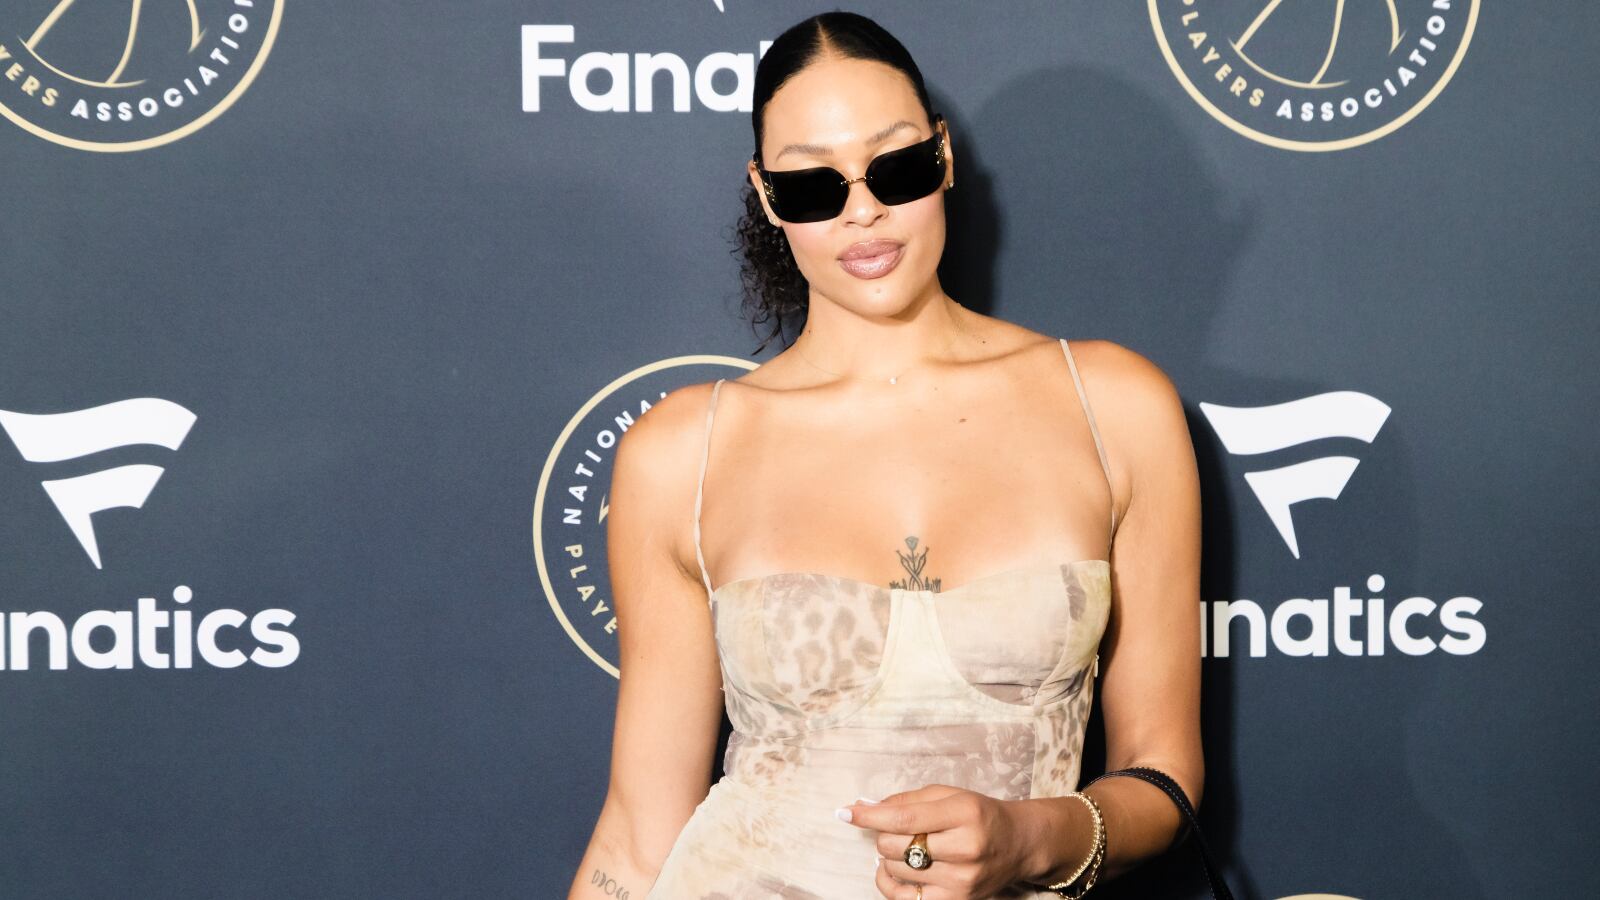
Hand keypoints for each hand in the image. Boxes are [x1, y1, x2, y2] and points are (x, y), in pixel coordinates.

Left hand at [838, 784, 1034, 898]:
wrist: (1019, 845)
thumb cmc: (980, 815)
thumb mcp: (950, 795)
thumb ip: (908, 799)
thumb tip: (866, 807)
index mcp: (964, 813)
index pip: (904, 817)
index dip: (870, 816)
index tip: (846, 812)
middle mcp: (965, 848)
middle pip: (896, 845)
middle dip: (883, 834)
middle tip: (893, 828)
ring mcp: (961, 880)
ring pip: (896, 870)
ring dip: (889, 856)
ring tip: (904, 847)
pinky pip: (905, 898)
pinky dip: (890, 882)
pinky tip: (893, 869)